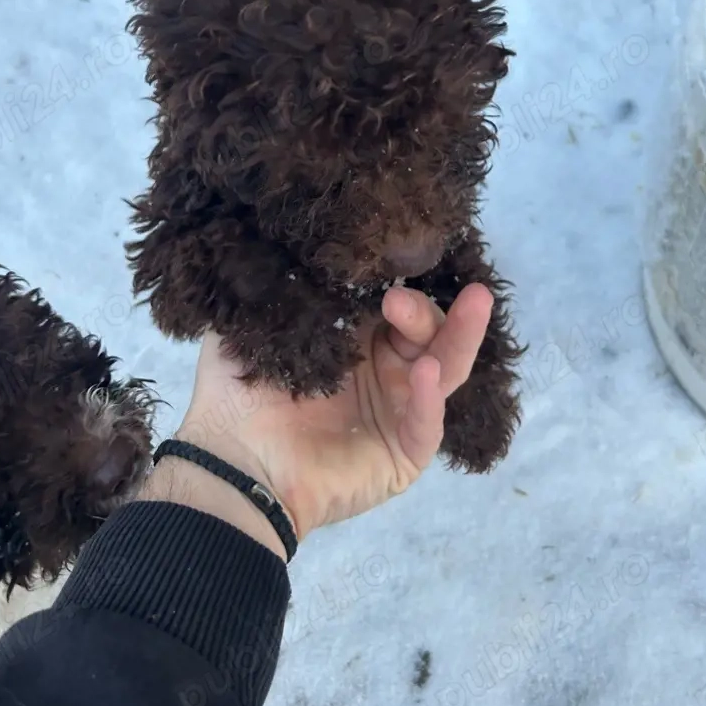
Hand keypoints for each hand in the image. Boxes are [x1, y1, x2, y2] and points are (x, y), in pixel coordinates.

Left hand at [171, 284, 492, 543]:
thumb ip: (280, 287)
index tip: (392, 261)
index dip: (401, 282)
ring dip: (459, 335)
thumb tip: (299, 242)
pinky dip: (429, 396)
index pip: (396, 304)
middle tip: (398, 298)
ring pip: (445, 368)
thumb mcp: (252, 328)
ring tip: (474, 302)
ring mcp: (399, 411)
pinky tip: (424, 371)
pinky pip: (428, 422)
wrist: (232, 463)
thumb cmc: (236, 394)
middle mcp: (384, 372)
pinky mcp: (405, 452)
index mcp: (354, 340)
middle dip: (424, 308)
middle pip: (428, 332)